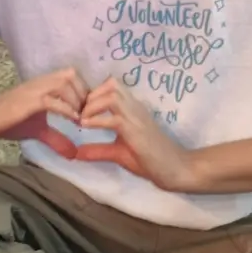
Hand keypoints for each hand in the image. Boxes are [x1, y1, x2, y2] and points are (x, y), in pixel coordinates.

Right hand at [0, 68, 87, 158]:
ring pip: (65, 83)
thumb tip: (73, 153)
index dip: (85, 91)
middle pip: (73, 75)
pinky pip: (52, 100)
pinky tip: (73, 121)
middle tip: (88, 115)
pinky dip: (67, 110)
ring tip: (82, 119)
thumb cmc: (8, 120)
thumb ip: (56, 138)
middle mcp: (42, 82)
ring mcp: (35, 89)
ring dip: (78, 100)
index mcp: (46, 84)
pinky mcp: (29, 100)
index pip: (73, 76)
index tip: (91, 111)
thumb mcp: (38, 130)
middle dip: (85, 94)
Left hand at [75, 78, 195, 191]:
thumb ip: (98, 150)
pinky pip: (114, 118)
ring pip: (112, 95)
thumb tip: (76, 153)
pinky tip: (86, 126)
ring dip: (92, 104)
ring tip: (81, 119)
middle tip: (78, 111)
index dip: (93, 93)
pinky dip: (96, 120)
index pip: (112, 86)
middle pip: (111, 84)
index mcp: (132, 109)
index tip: (80, 108)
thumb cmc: (151, 160)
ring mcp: (136, 117)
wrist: (176, 169)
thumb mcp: (119, 153)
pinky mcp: (136, 130)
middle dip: (90, 94)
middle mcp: (134, 107)